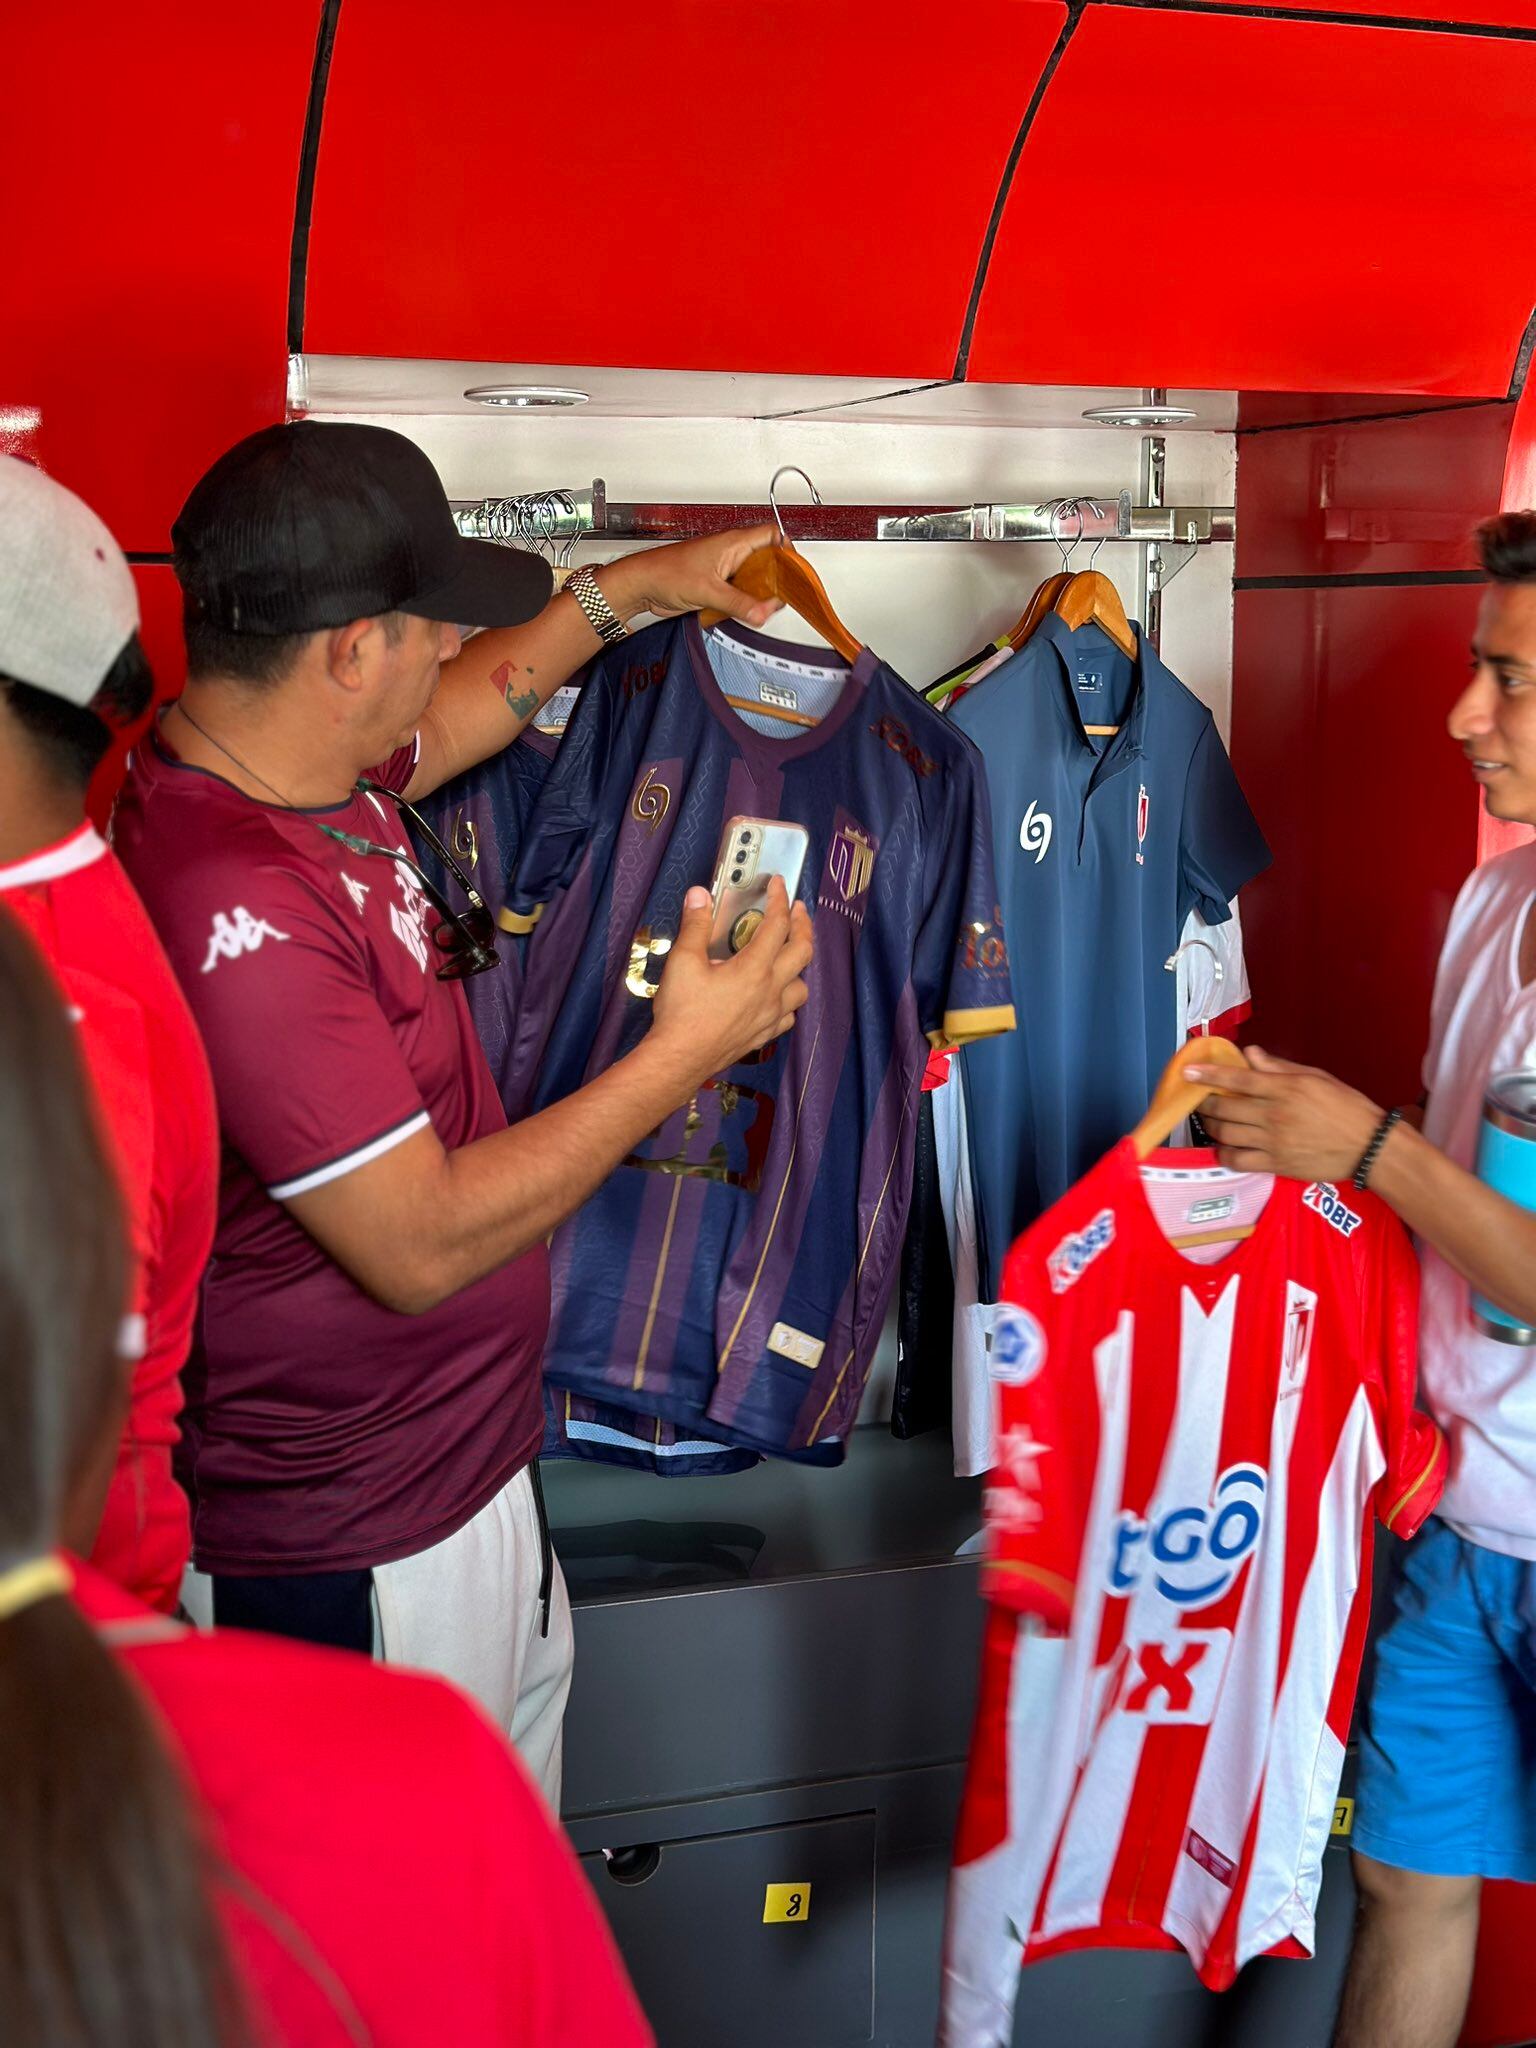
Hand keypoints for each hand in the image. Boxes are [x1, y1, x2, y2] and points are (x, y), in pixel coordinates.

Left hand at [597, 526, 782, 628]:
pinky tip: (747, 612)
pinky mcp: (718, 586)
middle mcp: (732, 553)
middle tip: (781, 595)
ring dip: (761, 594)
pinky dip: (747, 603)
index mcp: (733, 542)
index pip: (772, 535)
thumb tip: (763, 612)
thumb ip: (738, 603)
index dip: (786, 548)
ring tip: (765, 607)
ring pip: (755, 579)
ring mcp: (725, 570)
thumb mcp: (708, 590)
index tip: (794, 569)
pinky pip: (742, 594)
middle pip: (768, 560)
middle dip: (777, 578)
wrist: (642, 586)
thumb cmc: (665, 572)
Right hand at [653, 877, 813, 1083]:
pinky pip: (789, 1015)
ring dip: (799, 967)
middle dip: (803, 926)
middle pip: (803, 951)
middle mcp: (770, 990)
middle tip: (796, 912)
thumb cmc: (682, 1013)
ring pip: (802, 987)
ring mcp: (771, 1015)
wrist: (680, 1058)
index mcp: (754, 968)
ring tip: (788, 956)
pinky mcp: (764, 1034)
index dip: (780, 900)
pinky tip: (776, 997)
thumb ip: (695, 925)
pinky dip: (788, 1001)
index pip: (777, 925)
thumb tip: (700, 896)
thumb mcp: (683, 961)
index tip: (779, 885)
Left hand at [1182, 1045, 1381, 1180]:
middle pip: (1224, 1108)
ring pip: (1225, 1134)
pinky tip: (1224, 1147)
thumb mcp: (1316, 1078)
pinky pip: (1237, 1160)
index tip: (1188, 1071)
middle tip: (1200, 1100)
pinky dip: (1224, 1154)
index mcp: (1284, 1088)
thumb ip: (1279, 1067)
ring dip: (1211, 1127)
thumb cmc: (1346, 1107)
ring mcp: (1272, 1141)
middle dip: (1205, 1103)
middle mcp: (1274, 1114)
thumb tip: (1248, 1054)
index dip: (1208, 1075)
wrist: (1368, 1146)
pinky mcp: (1275, 1164)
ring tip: (1211, 1122)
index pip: (1237, 1079)